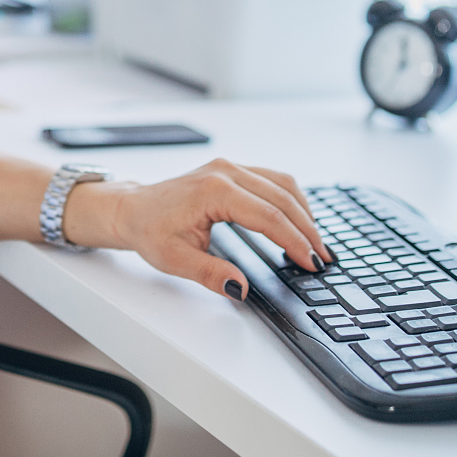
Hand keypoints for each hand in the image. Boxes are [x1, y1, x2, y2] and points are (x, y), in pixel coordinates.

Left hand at [65, 158, 328, 297]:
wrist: (132, 209)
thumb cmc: (150, 230)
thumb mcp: (175, 260)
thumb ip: (210, 275)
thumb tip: (240, 289)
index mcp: (214, 191)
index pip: (269, 217)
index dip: (294, 242)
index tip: (310, 264)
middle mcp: (226, 172)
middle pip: (283, 199)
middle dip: (307, 230)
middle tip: (323, 258)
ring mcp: (230, 167)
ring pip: (282, 184)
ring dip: (304, 212)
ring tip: (316, 242)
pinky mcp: (232, 170)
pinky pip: (272, 180)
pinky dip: (291, 201)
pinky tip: (299, 220)